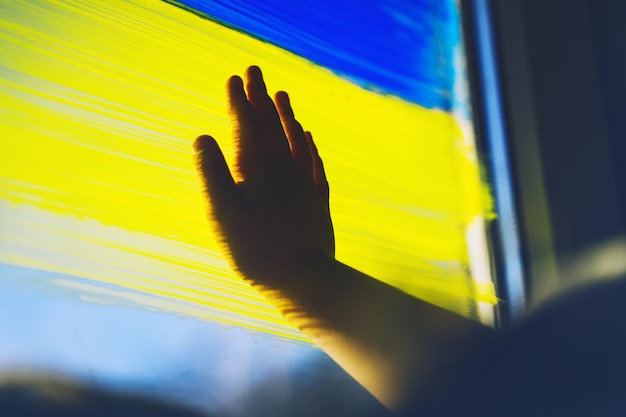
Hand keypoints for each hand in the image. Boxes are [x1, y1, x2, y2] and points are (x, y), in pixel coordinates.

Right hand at [194, 66, 333, 286]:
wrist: (304, 279)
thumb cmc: (256, 250)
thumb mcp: (223, 215)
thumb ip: (212, 174)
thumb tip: (202, 136)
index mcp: (258, 170)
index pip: (246, 126)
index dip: (238, 102)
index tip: (233, 78)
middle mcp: (284, 169)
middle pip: (271, 125)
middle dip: (260, 98)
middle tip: (254, 71)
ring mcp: (304, 183)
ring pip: (295, 139)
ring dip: (286, 115)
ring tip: (281, 94)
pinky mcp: (318, 199)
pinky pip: (314, 162)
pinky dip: (308, 144)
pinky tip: (306, 136)